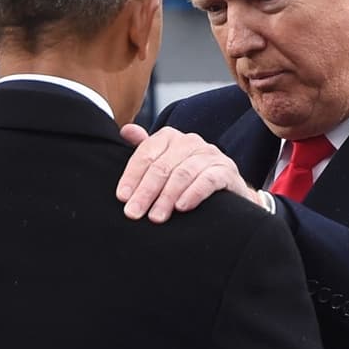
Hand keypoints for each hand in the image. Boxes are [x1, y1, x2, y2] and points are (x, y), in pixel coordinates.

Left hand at [116, 124, 258, 222]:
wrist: (226, 191)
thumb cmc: (188, 177)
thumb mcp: (164, 162)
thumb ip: (146, 150)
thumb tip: (125, 130)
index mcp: (170, 137)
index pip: (146, 153)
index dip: (132, 176)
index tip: (122, 197)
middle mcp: (190, 141)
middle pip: (162, 166)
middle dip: (145, 191)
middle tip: (133, 213)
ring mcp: (210, 155)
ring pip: (183, 173)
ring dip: (167, 197)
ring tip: (156, 217)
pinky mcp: (226, 170)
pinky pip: (208, 180)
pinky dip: (193, 193)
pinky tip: (181, 207)